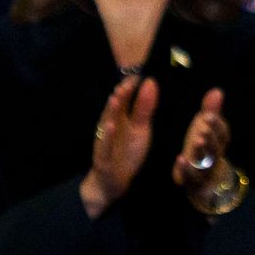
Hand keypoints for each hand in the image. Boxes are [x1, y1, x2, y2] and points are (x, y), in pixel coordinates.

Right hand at [79, 75, 157, 219]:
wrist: (112, 181)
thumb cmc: (126, 151)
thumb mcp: (140, 128)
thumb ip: (145, 107)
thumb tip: (150, 82)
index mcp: (120, 119)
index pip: (124, 100)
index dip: (130, 87)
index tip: (138, 72)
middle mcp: (110, 129)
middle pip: (114, 109)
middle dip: (120, 95)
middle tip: (128, 81)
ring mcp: (106, 143)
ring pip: (106, 125)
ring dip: (110, 111)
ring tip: (116, 96)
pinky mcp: (104, 159)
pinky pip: (105, 147)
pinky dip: (107, 136)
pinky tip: (111, 126)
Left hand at [172, 88, 232, 193]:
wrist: (207, 183)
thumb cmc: (204, 151)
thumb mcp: (208, 130)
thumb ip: (211, 112)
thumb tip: (217, 91)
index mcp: (219, 144)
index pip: (223, 135)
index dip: (217, 125)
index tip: (208, 116)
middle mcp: (214, 158)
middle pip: (216, 147)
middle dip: (211, 137)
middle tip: (203, 127)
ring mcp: (205, 171)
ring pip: (207, 162)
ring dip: (203, 151)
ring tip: (197, 140)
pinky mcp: (193, 182)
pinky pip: (192, 177)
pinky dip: (187, 169)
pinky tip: (180, 159)